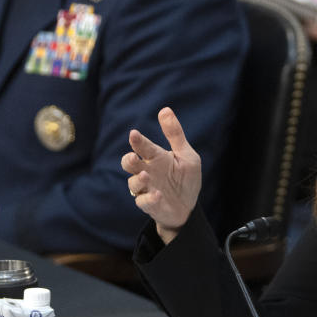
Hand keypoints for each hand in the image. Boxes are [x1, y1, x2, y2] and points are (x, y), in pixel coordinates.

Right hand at [121, 107, 201, 244]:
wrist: (188, 206)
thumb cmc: (186, 178)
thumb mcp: (186, 155)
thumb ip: (175, 134)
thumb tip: (165, 109)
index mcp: (156, 157)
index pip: (143, 146)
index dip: (137, 141)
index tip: (133, 134)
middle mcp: (147, 171)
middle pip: (130, 164)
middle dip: (129, 160)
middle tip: (133, 157)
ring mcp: (146, 188)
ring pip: (133, 183)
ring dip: (138, 179)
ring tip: (146, 176)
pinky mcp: (148, 204)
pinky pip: (143, 201)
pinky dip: (149, 198)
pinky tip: (158, 195)